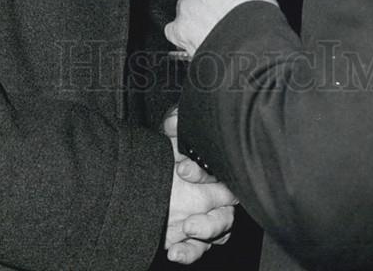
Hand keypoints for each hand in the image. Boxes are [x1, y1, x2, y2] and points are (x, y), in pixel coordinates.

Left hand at [163, 108, 236, 263]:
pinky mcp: (194, 236)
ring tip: (185, 232)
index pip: (220, 173)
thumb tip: (174, 121)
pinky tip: (174, 251)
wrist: (145, 182)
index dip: (202, 173)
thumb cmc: (167, 153)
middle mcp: (217, 194)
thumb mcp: (170, 135)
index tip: (182, 170)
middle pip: (227, 207)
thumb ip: (175, 125)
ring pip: (221, 229)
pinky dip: (190, 252)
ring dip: (204, 233)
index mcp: (215, 168)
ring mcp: (208, 216)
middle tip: (189, 220)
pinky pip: (200, 248)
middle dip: (209, 215)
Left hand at [165, 0, 278, 56]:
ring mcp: (184, 7)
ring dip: (194, 13)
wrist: (248, 38)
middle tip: (215, 2)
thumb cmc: (255, 10)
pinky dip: (183, 33)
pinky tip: (198, 36)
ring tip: (215, 24)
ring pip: (182, 7)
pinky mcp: (179, 30)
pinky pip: (174, 29)